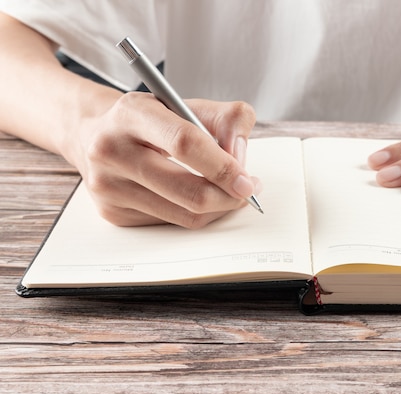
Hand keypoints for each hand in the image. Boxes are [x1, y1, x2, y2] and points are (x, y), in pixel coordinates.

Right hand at [68, 92, 257, 227]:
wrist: (95, 135)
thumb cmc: (150, 121)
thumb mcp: (186, 104)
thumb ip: (227, 119)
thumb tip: (241, 157)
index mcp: (132, 114)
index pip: (185, 143)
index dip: (223, 166)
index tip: (248, 180)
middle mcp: (112, 149)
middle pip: (186, 190)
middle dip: (227, 197)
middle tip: (247, 192)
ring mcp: (108, 185)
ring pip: (183, 214)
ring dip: (217, 209)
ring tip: (229, 193)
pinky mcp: (111, 212)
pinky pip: (170, 224)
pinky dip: (194, 214)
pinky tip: (198, 198)